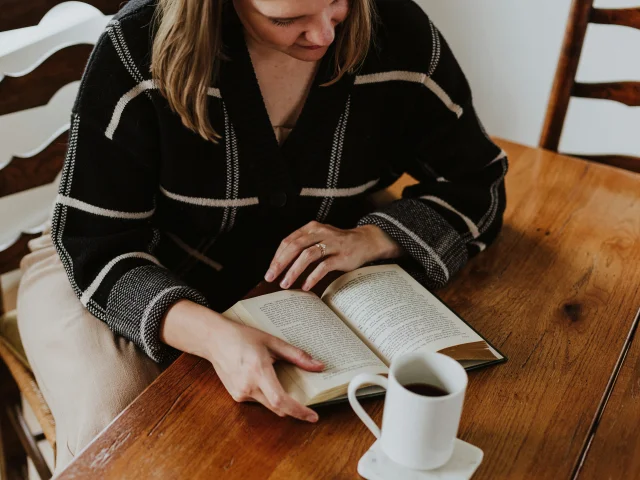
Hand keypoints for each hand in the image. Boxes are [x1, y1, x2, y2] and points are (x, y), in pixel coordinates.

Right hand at [160, 300, 324, 421]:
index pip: (281, 400)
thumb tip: (318, 366)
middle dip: (293, 408)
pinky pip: (258, 400)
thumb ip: (297, 355)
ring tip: (279, 379)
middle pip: (277, 408)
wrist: (215, 340)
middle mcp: (248, 386)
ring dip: (279, 399)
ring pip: (268, 405)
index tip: (313, 417)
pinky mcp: (236, 395)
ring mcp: (240, 393)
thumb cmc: (242, 337)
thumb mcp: (272, 342)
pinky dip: (267, 395)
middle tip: (307, 402)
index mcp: (258, 371)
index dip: (298, 411)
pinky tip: (263, 378)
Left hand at [264, 221, 403, 290]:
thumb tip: (281, 263)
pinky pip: (324, 266)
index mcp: (312, 228)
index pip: (289, 241)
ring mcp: (332, 244)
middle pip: (295, 247)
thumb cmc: (338, 243)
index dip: (277, 256)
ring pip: (307, 255)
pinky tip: (305, 285)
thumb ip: (303, 246)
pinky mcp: (342, 256)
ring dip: (294, 271)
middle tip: (271, 277)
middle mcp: (320, 233)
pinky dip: (312, 277)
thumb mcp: (319, 238)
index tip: (270, 270)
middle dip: (280, 263)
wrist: (366, 241)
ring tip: (286, 283)